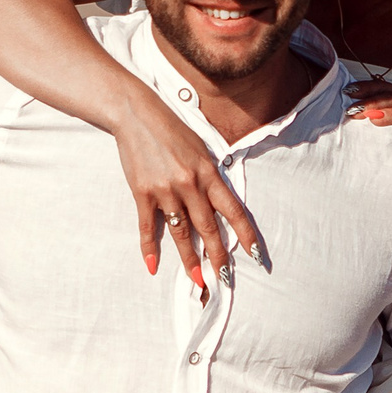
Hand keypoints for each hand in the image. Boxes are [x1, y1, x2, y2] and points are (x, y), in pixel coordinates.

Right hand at [112, 91, 259, 287]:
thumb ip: (210, 175)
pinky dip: (149, 248)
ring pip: (181, 233)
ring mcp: (166, 190)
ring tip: (197, 279)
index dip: (246, 235)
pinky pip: (147, 227)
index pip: (233, 210)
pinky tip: (153, 266)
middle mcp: (190, 185)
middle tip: (223, 279)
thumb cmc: (172, 128)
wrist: (136, 113)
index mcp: (209, 173)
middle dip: (217, 256)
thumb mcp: (200, 148)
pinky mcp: (143, 193)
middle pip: (208, 228)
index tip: (255, 255)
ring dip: (189, 259)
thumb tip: (219, 202)